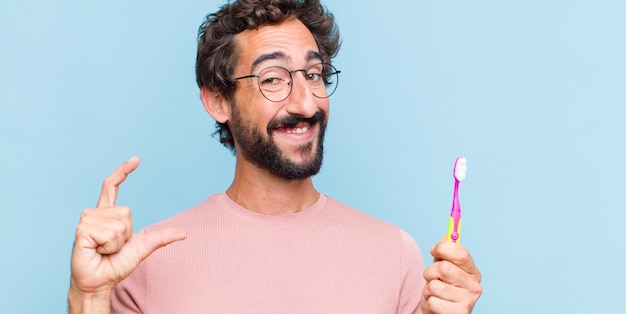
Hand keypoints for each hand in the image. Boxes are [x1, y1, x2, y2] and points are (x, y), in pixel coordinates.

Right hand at [68, 157, 186, 312]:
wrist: (100, 283)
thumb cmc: (116, 265)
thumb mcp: (142, 248)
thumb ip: (160, 238)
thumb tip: (183, 233)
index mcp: (107, 214)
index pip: (112, 186)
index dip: (123, 172)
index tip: (136, 160)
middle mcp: (95, 214)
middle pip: (127, 211)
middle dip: (126, 233)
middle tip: (112, 246)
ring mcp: (87, 221)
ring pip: (119, 224)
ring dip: (116, 242)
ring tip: (104, 249)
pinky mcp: (82, 231)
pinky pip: (109, 233)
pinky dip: (109, 246)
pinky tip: (98, 251)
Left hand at [421, 237, 481, 313]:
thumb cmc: (442, 291)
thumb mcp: (442, 270)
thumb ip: (444, 253)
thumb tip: (446, 235)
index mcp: (473, 272)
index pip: (461, 253)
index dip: (443, 248)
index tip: (433, 250)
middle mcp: (475, 286)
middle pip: (443, 268)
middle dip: (430, 272)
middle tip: (432, 279)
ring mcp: (468, 301)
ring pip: (434, 285)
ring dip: (428, 290)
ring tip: (435, 295)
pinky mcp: (458, 313)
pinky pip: (432, 301)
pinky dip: (428, 303)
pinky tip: (436, 306)